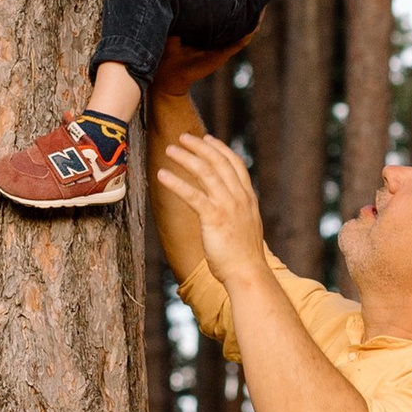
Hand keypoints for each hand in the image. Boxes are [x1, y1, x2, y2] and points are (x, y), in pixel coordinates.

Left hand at [156, 125, 265, 280]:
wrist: (248, 274)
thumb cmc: (244, 257)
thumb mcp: (246, 228)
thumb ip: (238, 213)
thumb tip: (227, 208)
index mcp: (248, 198)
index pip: (235, 164)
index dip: (220, 148)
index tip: (207, 138)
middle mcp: (240, 198)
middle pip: (219, 162)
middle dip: (200, 146)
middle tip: (183, 137)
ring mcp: (228, 206)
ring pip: (206, 173)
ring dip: (186, 158)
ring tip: (170, 150)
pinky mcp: (214, 218)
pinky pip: (193, 195)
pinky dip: (177, 182)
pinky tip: (162, 175)